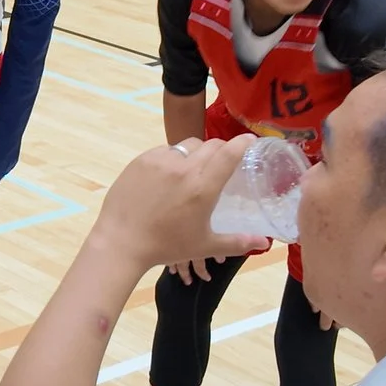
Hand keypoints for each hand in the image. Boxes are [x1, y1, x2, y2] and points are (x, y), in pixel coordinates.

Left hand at [90, 138, 262, 278]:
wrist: (121, 242)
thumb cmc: (166, 245)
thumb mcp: (205, 245)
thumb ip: (238, 242)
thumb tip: (265, 243)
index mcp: (202, 186)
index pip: (229, 153)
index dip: (243, 143)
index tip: (250, 140)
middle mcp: (183, 167)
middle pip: (211, 145)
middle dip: (221, 149)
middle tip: (223, 160)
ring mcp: (159, 160)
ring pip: (187, 145)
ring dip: (196, 153)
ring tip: (194, 169)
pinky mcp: (141, 160)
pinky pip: (164, 150)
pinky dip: (172, 158)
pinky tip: (169, 175)